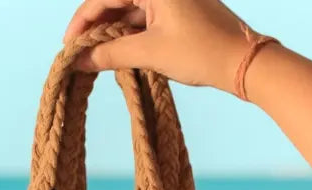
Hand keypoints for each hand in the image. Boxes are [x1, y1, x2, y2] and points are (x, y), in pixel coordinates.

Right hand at [63, 0, 260, 93]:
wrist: (243, 61)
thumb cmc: (201, 51)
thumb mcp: (151, 52)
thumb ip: (111, 54)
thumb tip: (80, 60)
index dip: (81, 22)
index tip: (68, 47)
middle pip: (115, 3)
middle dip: (95, 30)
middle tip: (79, 57)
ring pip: (129, 13)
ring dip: (112, 36)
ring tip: (95, 61)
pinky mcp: (178, 11)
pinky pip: (144, 20)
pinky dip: (130, 38)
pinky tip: (118, 57)